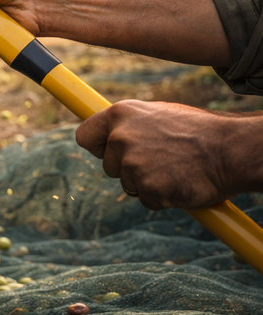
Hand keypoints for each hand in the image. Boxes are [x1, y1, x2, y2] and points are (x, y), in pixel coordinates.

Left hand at [75, 100, 257, 209]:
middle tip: (162, 160)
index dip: (97, 147)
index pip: (85, 136)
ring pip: (128, 184)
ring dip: (148, 182)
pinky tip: (180, 182)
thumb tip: (108, 137)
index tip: (105, 151)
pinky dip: (162, 197)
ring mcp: (132, 164)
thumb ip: (130, 126)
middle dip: (129, 168)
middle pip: (108, 166)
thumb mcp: (157, 115)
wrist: (231, 149)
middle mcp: (120, 138)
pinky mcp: (147, 188)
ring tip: (175, 168)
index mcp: (120, 114)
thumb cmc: (198, 131)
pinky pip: (146, 200)